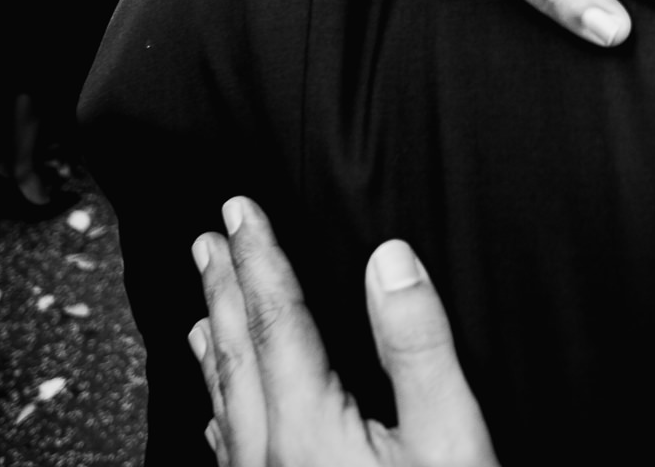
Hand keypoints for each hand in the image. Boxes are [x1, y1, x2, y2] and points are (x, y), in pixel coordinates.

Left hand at [190, 197, 496, 466]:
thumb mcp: (451, 436)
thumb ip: (418, 346)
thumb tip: (390, 262)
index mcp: (309, 430)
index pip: (277, 322)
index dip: (260, 260)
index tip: (242, 212)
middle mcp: (269, 461)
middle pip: (238, 360)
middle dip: (224, 295)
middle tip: (207, 244)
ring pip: (227, 410)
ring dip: (217, 353)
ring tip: (203, 316)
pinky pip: (232, 453)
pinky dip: (224, 417)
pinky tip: (223, 419)